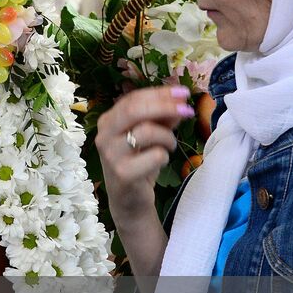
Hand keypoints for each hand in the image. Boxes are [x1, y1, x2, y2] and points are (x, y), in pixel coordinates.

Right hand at [96, 85, 192, 221]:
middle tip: (187, 109)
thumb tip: (180, 101)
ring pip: (147, 131)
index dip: (159, 94)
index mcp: (108, 121)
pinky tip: (159, 162)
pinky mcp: (123, 173)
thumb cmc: (139, 163)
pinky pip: (155, 156)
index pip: (133, 99)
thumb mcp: (151, 136)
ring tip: (169, 146)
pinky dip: (164, 157)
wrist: (128, 200)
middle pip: (134, 109)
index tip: (183, 92)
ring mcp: (111, 155)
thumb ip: (162, 118)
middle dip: (165, 106)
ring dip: (167, 137)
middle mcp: (104, 135)